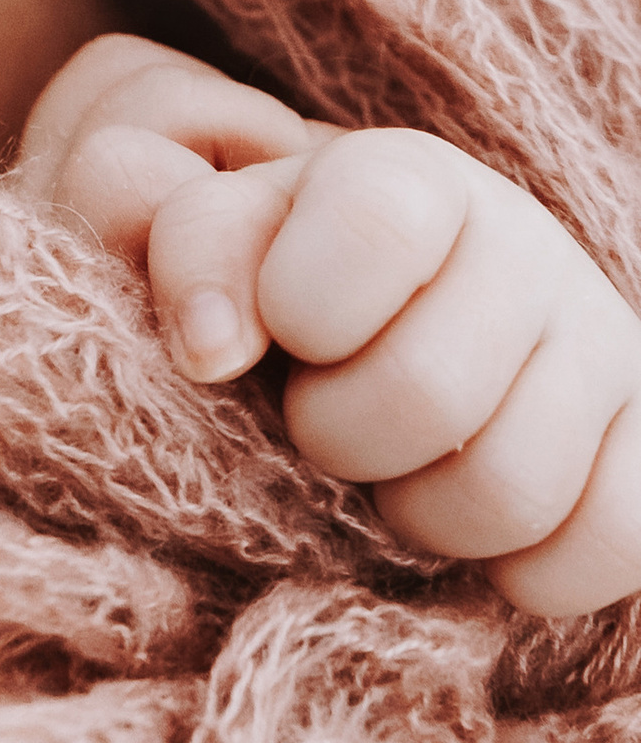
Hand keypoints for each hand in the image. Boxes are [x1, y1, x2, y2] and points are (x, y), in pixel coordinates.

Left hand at [19, 32, 640, 616]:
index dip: (300, 305)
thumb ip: (148, 221)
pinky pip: (613, 542)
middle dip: (339, 434)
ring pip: (513, 487)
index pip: (372, 223)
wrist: (385, 336)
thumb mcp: (200, 233)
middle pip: (428, 392)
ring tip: (389, 472)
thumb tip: (207, 342)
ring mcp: (601, 346)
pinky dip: (525, 568)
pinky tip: (473, 526)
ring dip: (420, 513)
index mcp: (406, 174)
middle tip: (316, 422)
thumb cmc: (271, 282)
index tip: (274, 330)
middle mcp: (525, 244)